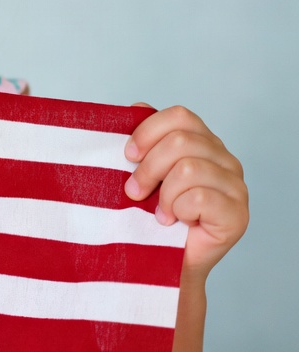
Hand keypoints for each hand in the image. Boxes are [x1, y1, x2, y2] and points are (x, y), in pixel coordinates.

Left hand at [124, 104, 248, 279]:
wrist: (165, 260)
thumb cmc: (151, 213)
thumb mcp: (142, 171)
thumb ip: (144, 139)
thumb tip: (135, 107)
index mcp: (203, 142)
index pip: (180, 116)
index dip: (148, 131)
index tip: (128, 155)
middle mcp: (225, 160)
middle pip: (180, 141)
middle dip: (148, 168)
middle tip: (134, 191)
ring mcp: (236, 186)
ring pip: (188, 169)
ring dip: (163, 194)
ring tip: (159, 211)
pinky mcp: (238, 214)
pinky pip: (199, 197)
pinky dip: (178, 209)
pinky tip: (174, 221)